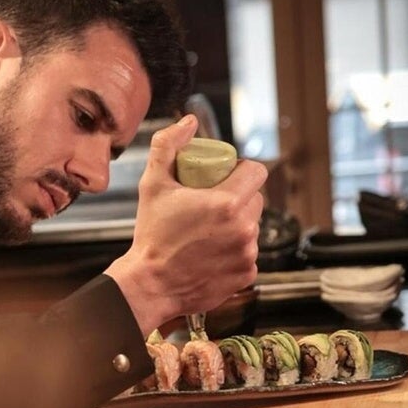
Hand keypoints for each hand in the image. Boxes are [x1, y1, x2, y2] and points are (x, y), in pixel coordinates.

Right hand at [104, 115, 267, 336]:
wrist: (150, 285)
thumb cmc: (151, 235)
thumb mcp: (152, 184)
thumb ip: (168, 146)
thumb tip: (188, 122)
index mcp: (227, 203)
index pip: (257, 172)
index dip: (242, 170)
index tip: (225, 176)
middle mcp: (244, 229)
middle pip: (256, 199)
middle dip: (239, 196)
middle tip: (212, 202)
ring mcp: (248, 254)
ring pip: (252, 226)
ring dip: (238, 223)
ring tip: (210, 229)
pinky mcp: (247, 275)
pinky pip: (248, 252)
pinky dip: (235, 250)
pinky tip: (213, 251)